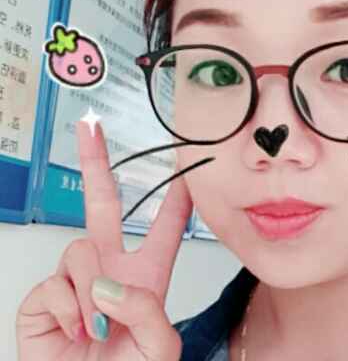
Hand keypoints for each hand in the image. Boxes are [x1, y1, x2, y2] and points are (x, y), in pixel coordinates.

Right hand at [16, 120, 192, 359]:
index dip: (177, 195)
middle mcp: (110, 270)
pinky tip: (73, 332)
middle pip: (102, 205)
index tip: (184, 164)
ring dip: (90, 290)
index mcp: (147, 275)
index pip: (166, 226)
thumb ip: (147, 310)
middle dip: (94, 163)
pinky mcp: (42, 301)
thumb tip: (107, 281)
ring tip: (96, 327)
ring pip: (79, 250)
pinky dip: (67, 310)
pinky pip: (52, 283)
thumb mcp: (160, 349)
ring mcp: (75, 282)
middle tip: (88, 127)